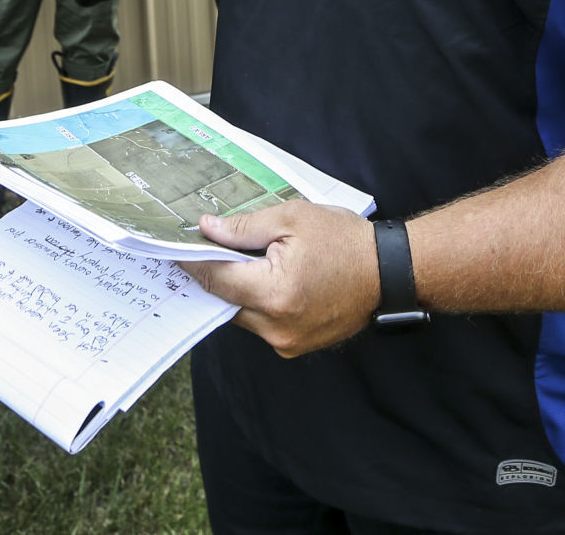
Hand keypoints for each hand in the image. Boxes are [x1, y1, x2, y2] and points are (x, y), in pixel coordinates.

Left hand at [179, 201, 379, 356]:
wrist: (389, 271)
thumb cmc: (344, 240)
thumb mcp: (292, 218)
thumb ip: (244, 227)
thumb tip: (206, 230)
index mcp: (273, 292)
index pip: (216, 278)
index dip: (193, 261)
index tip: (175, 247)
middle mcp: (276, 326)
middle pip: (226, 299)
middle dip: (217, 273)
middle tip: (209, 247)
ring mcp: (287, 341)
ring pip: (242, 314)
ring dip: (238, 289)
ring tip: (247, 260)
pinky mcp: (296, 346)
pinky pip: (262, 324)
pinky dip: (258, 303)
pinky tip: (268, 279)